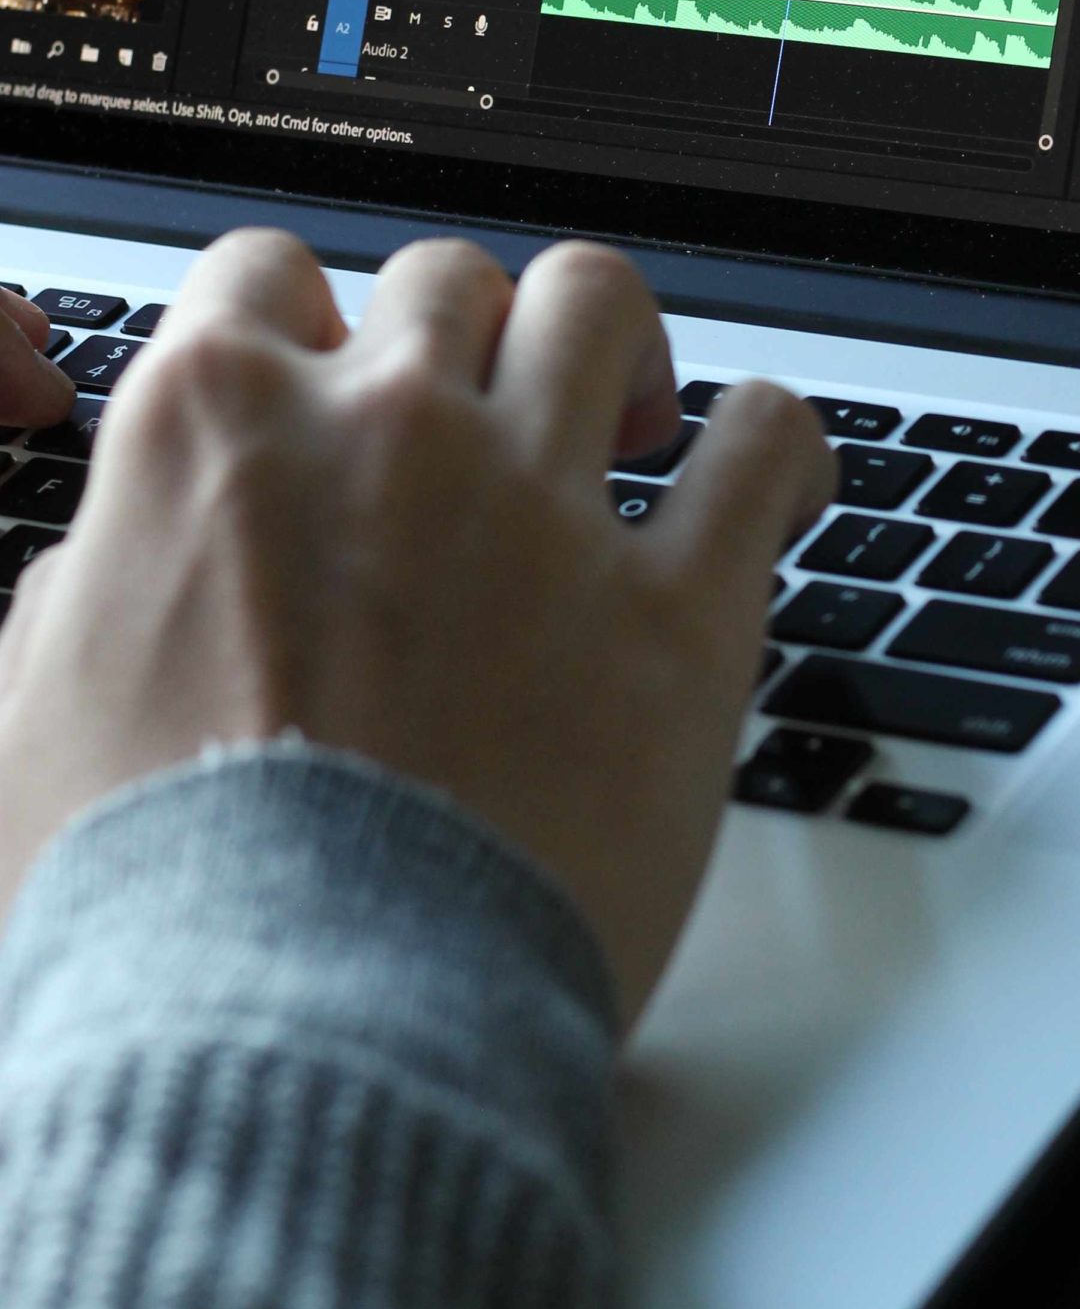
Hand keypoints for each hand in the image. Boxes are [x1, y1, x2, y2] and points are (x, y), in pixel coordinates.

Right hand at [0, 230, 834, 1024]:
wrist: (290, 1034)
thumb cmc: (150, 907)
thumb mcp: (29, 728)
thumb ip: (75, 605)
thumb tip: (98, 570)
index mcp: (214, 431)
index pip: (265, 274)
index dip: (308, 324)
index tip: (337, 373)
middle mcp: (385, 429)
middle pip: (447, 280)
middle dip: (465, 337)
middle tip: (488, 416)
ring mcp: (538, 505)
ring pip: (600, 305)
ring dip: (619, 344)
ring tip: (636, 409)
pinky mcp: (675, 609)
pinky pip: (763, 446)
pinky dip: (776, 440)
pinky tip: (769, 470)